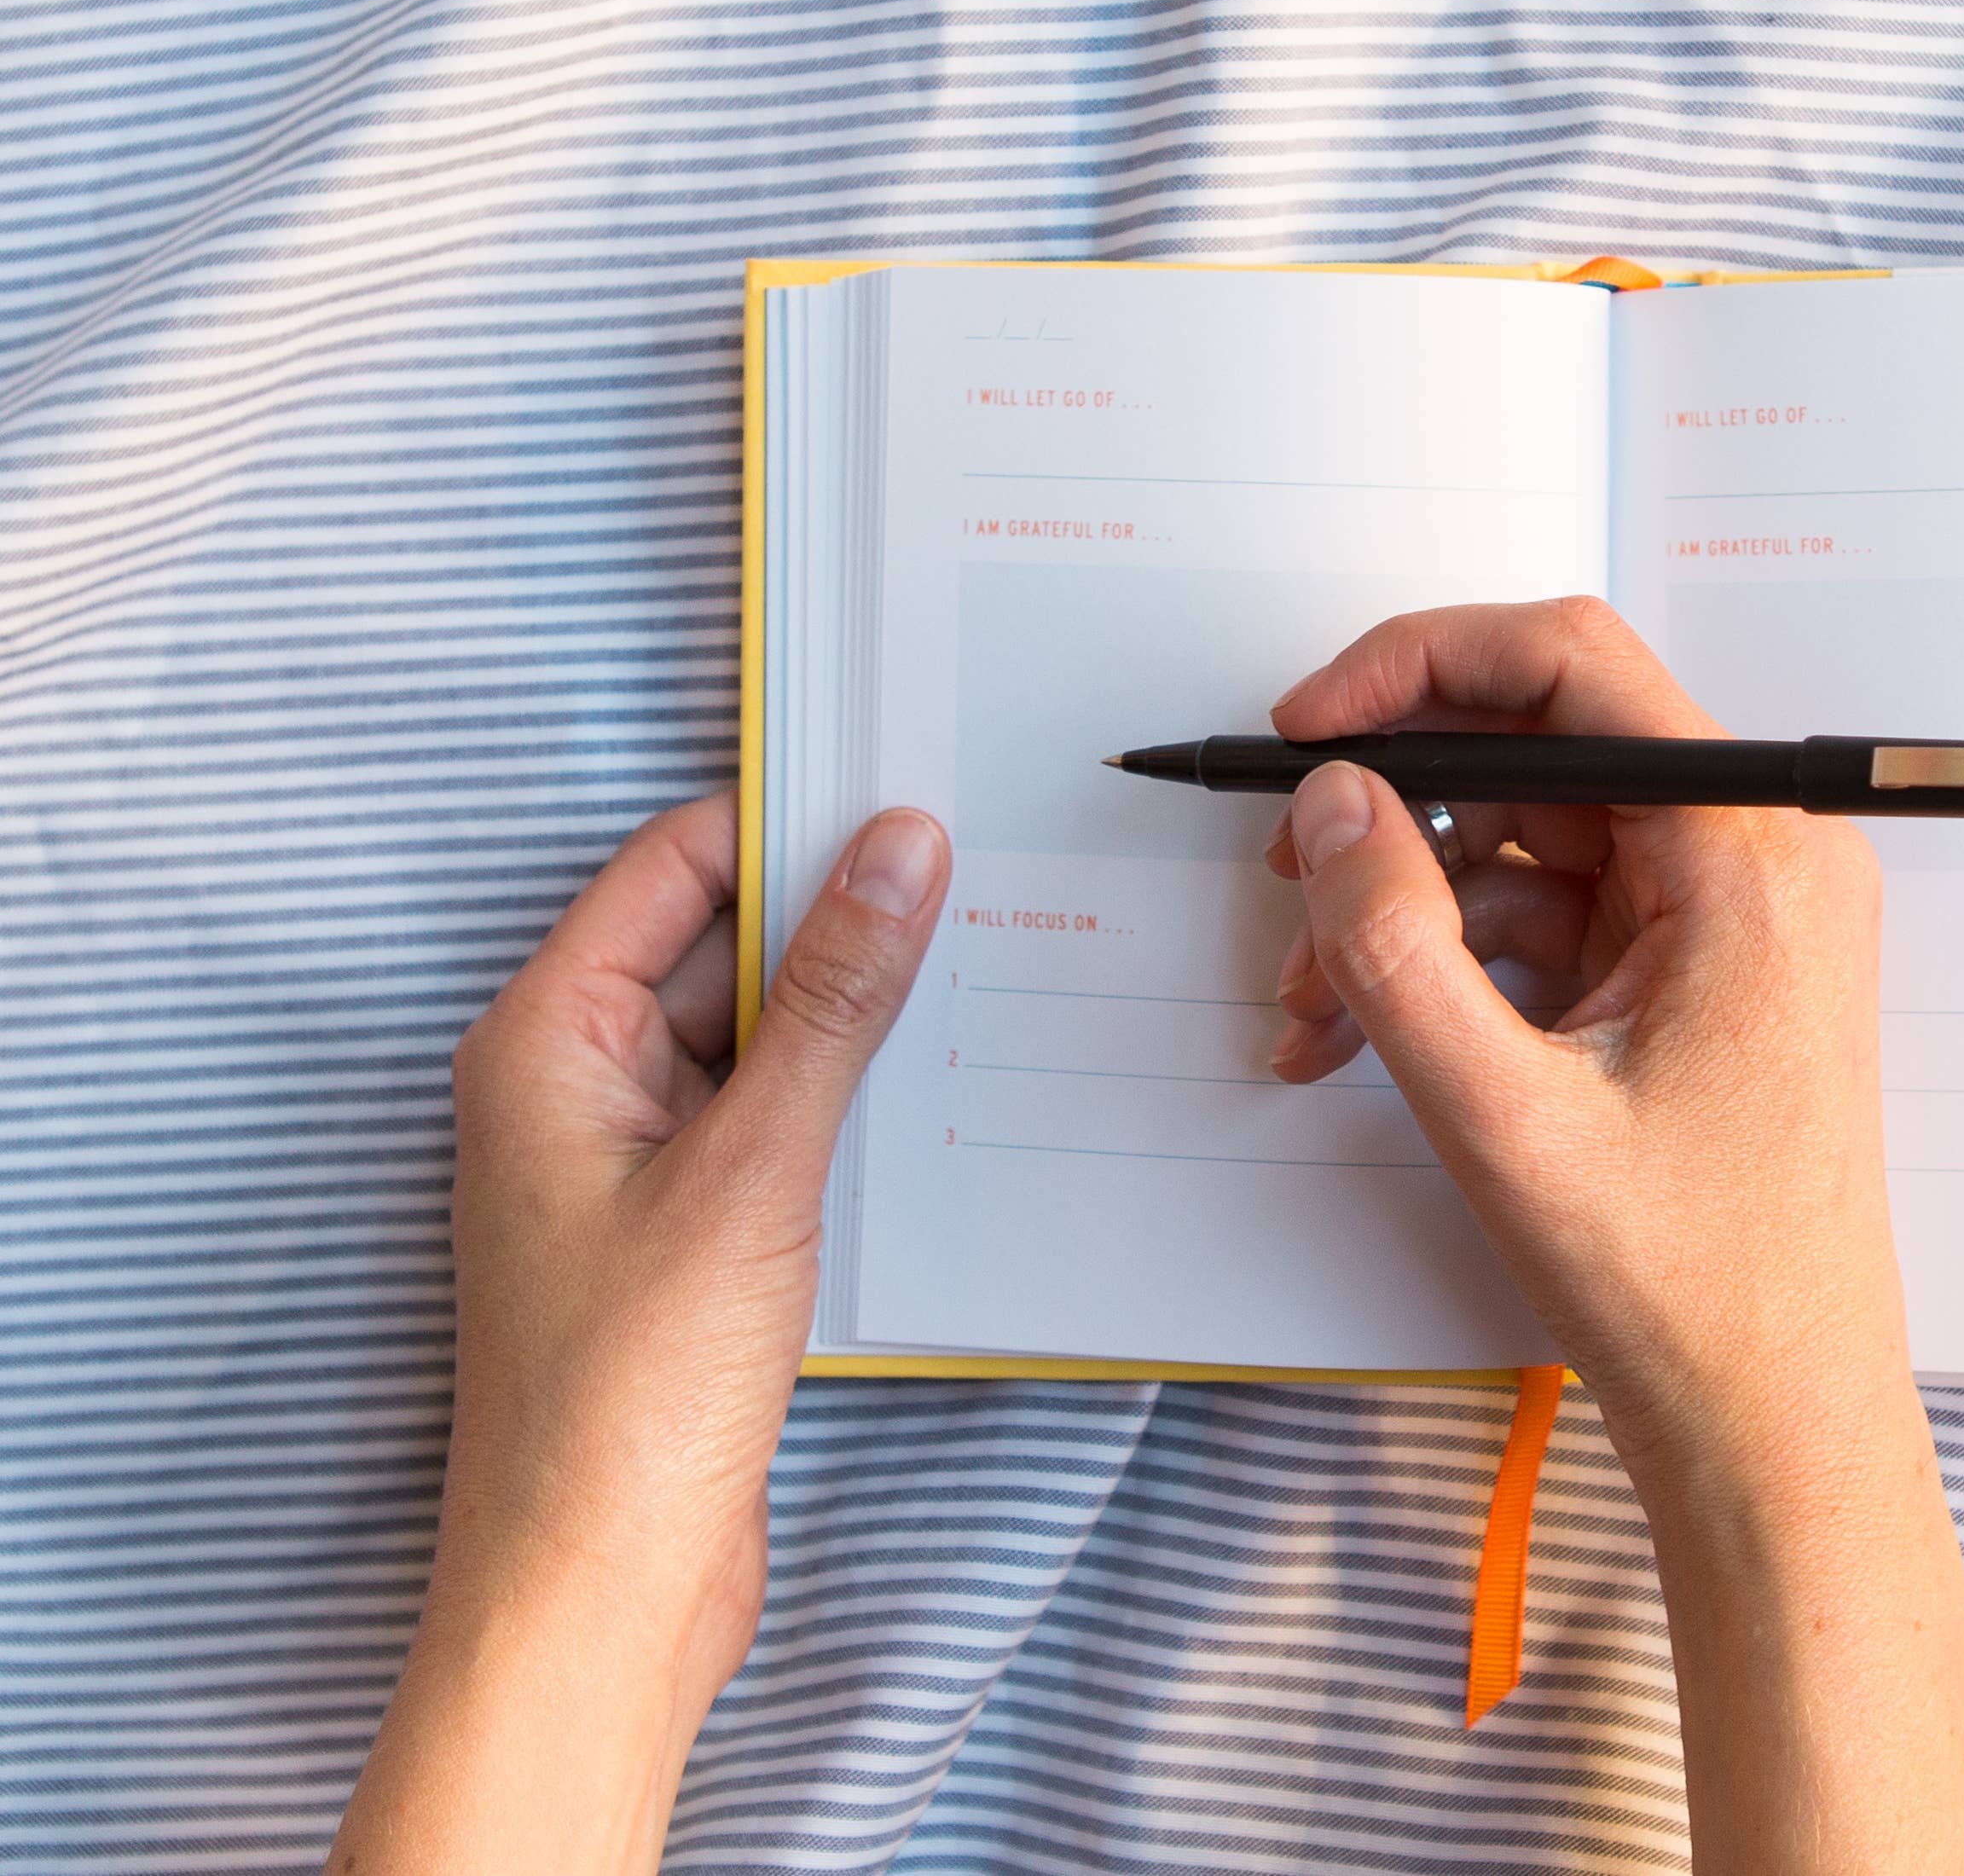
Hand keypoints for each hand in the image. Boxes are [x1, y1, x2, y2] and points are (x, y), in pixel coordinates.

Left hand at [331, 795, 949, 1875]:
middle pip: (725, 942)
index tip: (916, 803)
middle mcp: (579, 1084)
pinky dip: (848, 1106)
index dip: (793, 824)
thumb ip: (833, 996)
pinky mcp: (687, 1231)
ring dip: (857, 1022)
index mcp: (548, 1039)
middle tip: (981, 889)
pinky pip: (775, 1121)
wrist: (601, 1593)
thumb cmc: (627, 1395)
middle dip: (844, 924)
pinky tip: (938, 1103)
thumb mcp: (754, 1166)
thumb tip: (899, 848)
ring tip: (983, 986)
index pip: (676, 863)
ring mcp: (633, 1161)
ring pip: (763, 1037)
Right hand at [1264, 599, 1896, 1476]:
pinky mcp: (1699, 973)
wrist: (1776, 1424)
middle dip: (1397, 809)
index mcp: (1750, 854)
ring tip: (1312, 1007)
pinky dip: (1456, 960)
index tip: (1307, 726)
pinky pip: (1555, 914)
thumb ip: (1396, 943)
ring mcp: (1732, 915)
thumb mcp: (1501, 1114)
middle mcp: (1760, 855)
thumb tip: (1332, 802)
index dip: (1418, 666)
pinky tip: (1362, 1034)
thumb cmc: (1686, 1287)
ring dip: (1409, 903)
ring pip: (1533, 838)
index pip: (1574, 666)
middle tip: (1286, 878)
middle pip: (1545, 750)